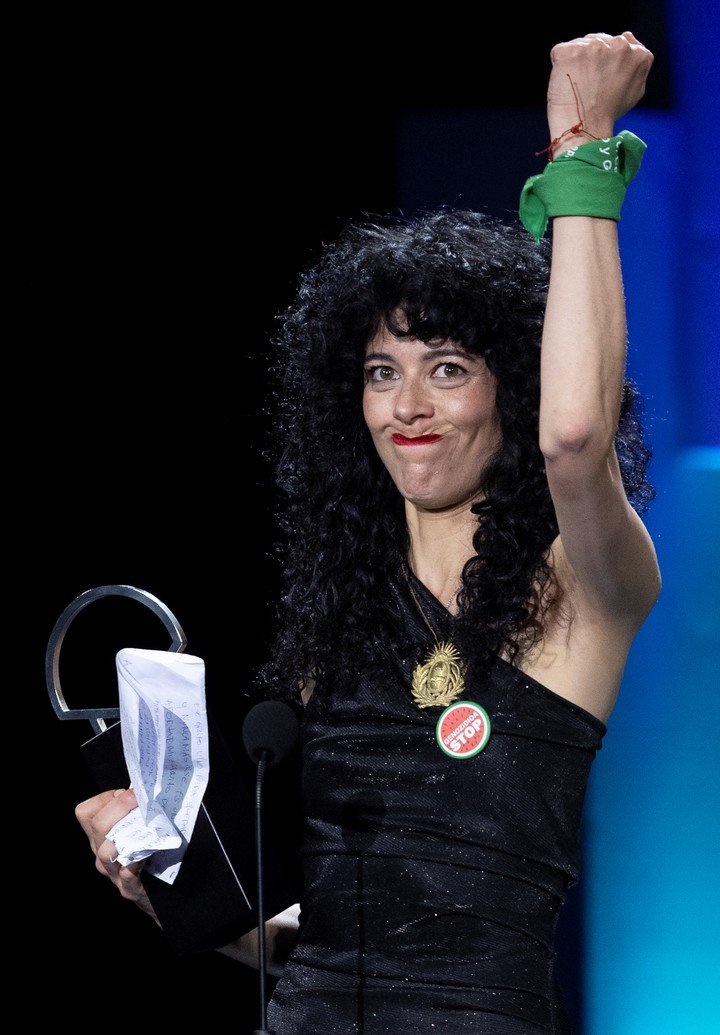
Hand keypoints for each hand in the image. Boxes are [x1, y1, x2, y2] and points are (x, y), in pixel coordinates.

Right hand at [75, 788, 157, 919]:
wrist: (163, 895)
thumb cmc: (154, 856)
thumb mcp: (138, 832)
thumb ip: (136, 813)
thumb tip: (143, 789)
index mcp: (101, 838)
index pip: (86, 812)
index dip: (106, 798)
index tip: (128, 795)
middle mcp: (101, 855)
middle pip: (98, 825)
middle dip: (120, 806)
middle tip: (140, 800)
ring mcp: (114, 874)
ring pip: (107, 851)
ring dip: (126, 833)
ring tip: (146, 824)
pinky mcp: (129, 889)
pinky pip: (128, 873)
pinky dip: (136, 862)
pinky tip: (149, 853)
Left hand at [547, 32, 653, 153]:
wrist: (585, 129)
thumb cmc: (608, 114)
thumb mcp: (635, 90)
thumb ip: (637, 62)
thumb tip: (628, 35)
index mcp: (637, 53)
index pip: (618, 46)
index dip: (605, 65)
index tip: (601, 83)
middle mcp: (618, 45)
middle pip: (599, 41)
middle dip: (592, 60)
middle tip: (588, 87)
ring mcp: (592, 46)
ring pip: (580, 45)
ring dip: (576, 62)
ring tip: (578, 86)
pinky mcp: (568, 51)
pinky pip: (561, 51)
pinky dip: (560, 66)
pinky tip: (565, 83)